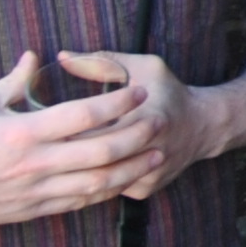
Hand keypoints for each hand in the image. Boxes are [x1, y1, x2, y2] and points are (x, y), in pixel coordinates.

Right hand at [0, 52, 165, 230]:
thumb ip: (12, 81)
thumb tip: (35, 56)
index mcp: (22, 133)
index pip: (83, 116)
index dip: (116, 101)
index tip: (136, 89)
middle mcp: (35, 164)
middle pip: (101, 151)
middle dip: (137, 135)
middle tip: (159, 121)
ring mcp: (36, 191)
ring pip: (98, 183)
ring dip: (132, 168)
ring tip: (156, 155)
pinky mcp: (33, 210)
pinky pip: (80, 202)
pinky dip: (106, 191)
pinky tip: (124, 179)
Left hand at [53, 50, 224, 199]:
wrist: (204, 126)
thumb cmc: (169, 92)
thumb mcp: (142, 67)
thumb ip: (102, 62)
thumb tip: (62, 56)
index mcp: (148, 118)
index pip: (95, 129)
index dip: (64, 129)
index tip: (44, 126)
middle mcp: (150, 150)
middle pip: (94, 158)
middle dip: (64, 154)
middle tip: (41, 146)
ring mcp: (147, 174)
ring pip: (99, 180)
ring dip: (75, 172)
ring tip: (52, 162)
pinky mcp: (145, 189)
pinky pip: (109, 190)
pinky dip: (92, 181)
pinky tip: (77, 172)